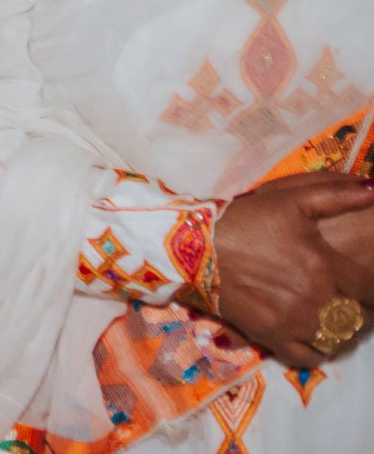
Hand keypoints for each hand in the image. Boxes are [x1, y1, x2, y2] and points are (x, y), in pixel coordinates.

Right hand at [213, 172, 373, 366]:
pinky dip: (320, 350)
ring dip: (345, 330)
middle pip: (360, 317)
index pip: (372, 288)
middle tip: (358, 301)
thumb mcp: (289, 199)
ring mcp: (294, 323)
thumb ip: (336, 195)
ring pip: (338, 338)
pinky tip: (318, 338)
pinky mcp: (272, 337)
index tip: (369, 284)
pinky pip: (310, 356)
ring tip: (339, 318)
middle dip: (365, 311)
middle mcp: (315, 299)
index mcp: (324, 265)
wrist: (196, 248)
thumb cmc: (245, 221)